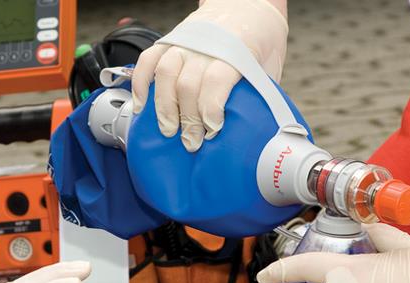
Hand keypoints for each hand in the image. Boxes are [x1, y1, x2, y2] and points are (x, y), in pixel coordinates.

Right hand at [132, 0, 287, 151]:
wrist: (249, 4)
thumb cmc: (262, 38)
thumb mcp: (268, 65)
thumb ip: (256, 92)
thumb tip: (247, 128)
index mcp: (234, 50)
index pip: (215, 82)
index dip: (210, 110)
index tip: (213, 130)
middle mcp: (205, 44)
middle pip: (187, 85)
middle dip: (188, 120)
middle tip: (191, 142)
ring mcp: (185, 41)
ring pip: (165, 75)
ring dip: (164, 107)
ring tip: (168, 130)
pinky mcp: (171, 40)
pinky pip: (148, 60)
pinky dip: (141, 83)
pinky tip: (142, 105)